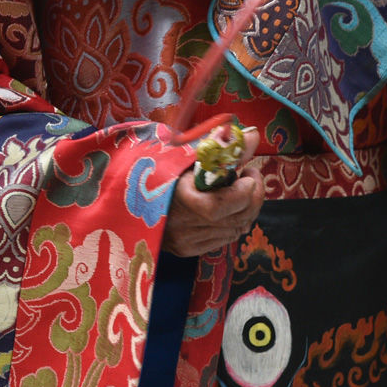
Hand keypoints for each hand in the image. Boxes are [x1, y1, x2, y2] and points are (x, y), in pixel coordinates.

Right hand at [164, 128, 265, 257]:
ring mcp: (184, 242)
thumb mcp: (188, 152)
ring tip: (239, 189)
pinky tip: (228, 206)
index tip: (247, 172)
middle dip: (253, 196)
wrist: (132, 193)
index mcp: (176, 199)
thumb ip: (223, 147)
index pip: (217, 207)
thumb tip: (254, 136)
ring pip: (235, 230)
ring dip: (246, 208)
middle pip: (234, 220)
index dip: (242, 192)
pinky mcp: (187, 250)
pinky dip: (235, 222)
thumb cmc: (161, 167)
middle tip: (251, 176)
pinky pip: (225, 239)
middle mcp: (180, 227)